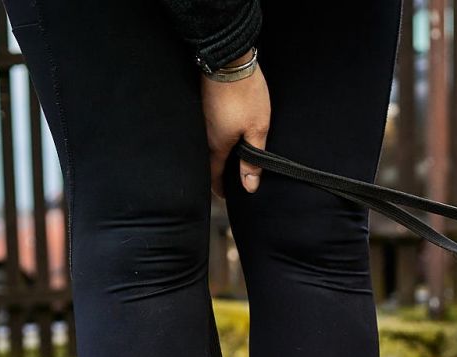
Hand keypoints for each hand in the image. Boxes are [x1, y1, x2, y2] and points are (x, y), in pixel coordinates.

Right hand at [201, 53, 269, 197]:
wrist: (229, 59)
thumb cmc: (246, 94)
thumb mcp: (257, 129)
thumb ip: (253, 160)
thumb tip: (249, 187)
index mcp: (216, 145)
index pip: (214, 175)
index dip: (220, 189)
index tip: (226, 197)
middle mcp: (202, 134)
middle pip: (207, 161)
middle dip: (216, 173)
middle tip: (227, 182)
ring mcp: (199, 119)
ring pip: (204, 144)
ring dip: (214, 154)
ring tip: (228, 161)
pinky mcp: (201, 105)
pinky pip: (205, 129)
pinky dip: (213, 138)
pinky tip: (224, 136)